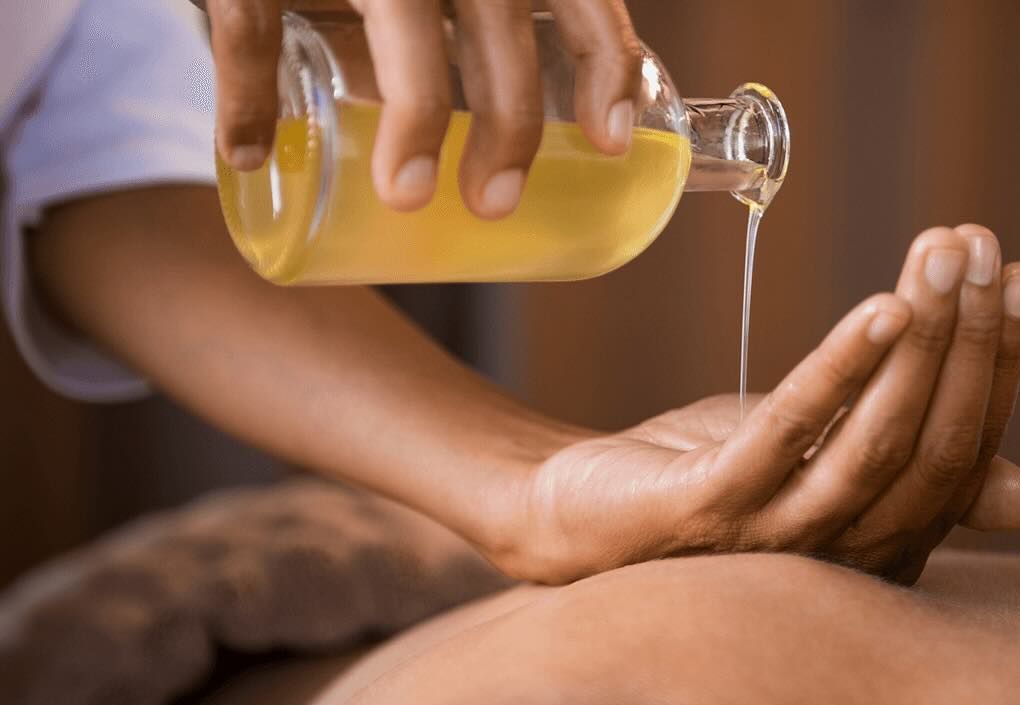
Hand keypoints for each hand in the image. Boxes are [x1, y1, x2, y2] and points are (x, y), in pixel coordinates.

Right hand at [206, 0, 641, 216]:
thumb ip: (477, 22)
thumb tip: (509, 137)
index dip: (605, 67)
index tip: (609, 144)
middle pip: (497, 26)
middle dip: (509, 123)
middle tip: (496, 204)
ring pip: (402, 22)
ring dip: (413, 118)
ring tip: (408, 196)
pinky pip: (254, 21)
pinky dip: (246, 90)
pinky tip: (248, 153)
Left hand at [484, 226, 1019, 583]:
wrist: (580, 515)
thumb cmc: (714, 480)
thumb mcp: (826, 467)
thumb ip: (911, 469)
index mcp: (886, 547)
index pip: (968, 455)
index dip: (1001, 365)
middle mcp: (845, 558)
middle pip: (936, 449)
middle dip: (971, 341)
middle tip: (983, 247)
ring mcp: (776, 540)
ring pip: (876, 444)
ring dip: (921, 343)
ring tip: (941, 257)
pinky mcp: (710, 509)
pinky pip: (788, 435)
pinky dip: (840, 370)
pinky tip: (879, 307)